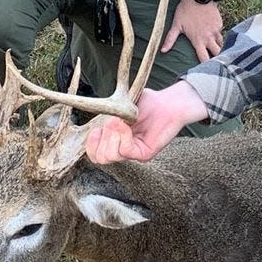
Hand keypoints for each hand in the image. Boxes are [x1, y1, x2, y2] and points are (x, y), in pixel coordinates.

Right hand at [85, 80, 209, 163]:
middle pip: (100, 158)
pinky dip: (123, 136)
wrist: (169, 103)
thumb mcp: (120, 107)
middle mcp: (123, 149)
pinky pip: (126, 151)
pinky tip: (127, 125)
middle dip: (102, 138)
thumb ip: (107, 116)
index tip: (96, 130)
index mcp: (115, 141)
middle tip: (112, 123)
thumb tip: (94, 127)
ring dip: (113, 136)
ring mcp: (134, 153)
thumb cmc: (147, 103)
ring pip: (111, 156)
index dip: (91, 145)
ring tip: (121, 122)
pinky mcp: (144, 154)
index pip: (95, 155)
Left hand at [161, 0, 222, 60]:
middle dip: (216, 58)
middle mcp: (209, 37)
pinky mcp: (220, 24)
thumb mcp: (176, 25)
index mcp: (198, 40)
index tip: (204, 70)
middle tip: (214, 62)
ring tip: (215, 50)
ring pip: (221, 44)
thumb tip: (162, 51)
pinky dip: (218, 35)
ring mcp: (216, 30)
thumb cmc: (185, 10)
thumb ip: (170, 39)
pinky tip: (213, 34)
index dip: (205, 66)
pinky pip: (221, 33)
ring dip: (218, 47)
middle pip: (217, 54)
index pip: (204, 58)